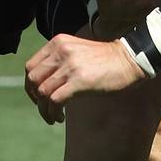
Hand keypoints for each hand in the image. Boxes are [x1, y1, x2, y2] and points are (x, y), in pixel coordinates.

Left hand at [24, 34, 145, 124]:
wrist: (129, 60)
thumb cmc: (105, 60)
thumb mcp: (77, 51)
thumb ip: (60, 59)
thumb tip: (42, 82)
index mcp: (58, 42)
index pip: (31, 66)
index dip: (30, 85)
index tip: (38, 97)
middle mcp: (61, 51)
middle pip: (33, 79)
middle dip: (35, 98)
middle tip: (45, 108)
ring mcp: (70, 65)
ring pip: (42, 92)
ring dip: (44, 110)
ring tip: (54, 116)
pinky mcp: (79, 81)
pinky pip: (54, 100)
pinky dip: (53, 112)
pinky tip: (60, 117)